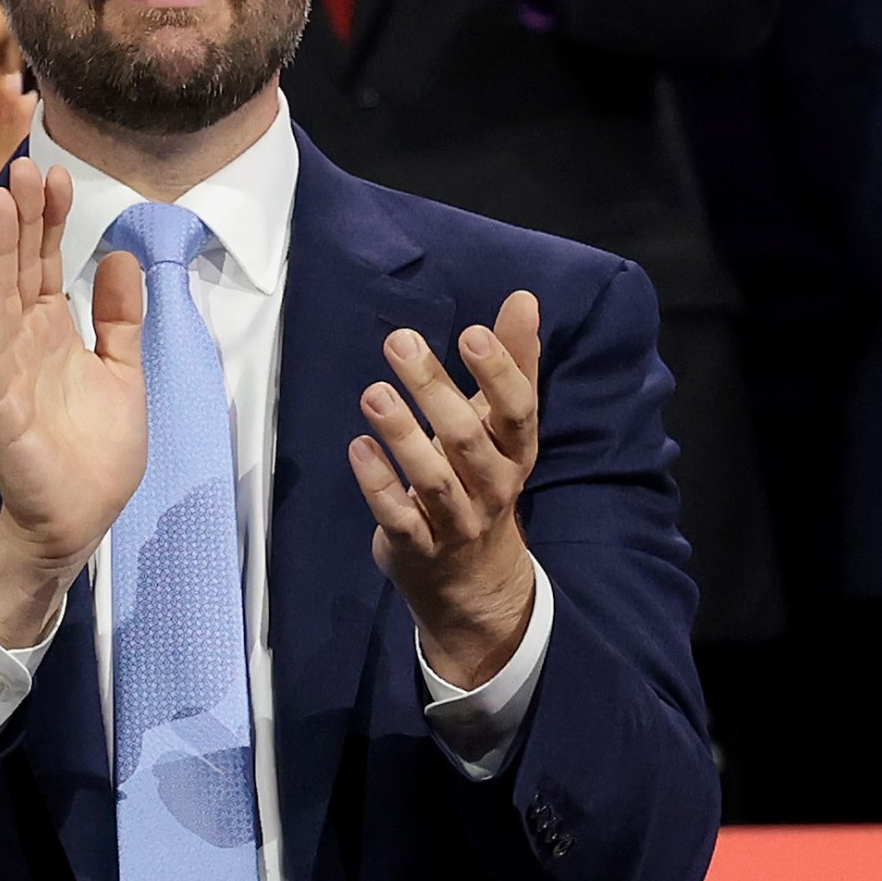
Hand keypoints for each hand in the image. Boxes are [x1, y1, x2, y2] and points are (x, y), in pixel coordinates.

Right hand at [0, 160, 146, 646]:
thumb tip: (117, 256)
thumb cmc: (94, 453)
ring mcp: (8, 372)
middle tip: (23, 167)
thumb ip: (118, 317)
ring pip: (0, 300)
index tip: (54, 174)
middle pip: (19, 268)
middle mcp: (24, 343)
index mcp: (52, 332)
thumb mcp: (123, 370)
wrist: (76, 520)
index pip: (45, 263)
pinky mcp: (1, 407)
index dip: (50, 220)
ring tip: (0, 202)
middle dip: (21, 219)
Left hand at [348, 291, 541, 687]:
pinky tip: (358, 448)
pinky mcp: (417, 546)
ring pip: (433, 478)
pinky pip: (398, 516)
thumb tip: (523, 299)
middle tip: (399, 342)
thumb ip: (513, 363)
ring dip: (402, 434)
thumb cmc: (483, 480)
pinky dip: (378, 484)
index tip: (473, 332)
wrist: (475, 580)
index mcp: (516, 451)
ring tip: (374, 393)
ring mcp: (456, 521)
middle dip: (434, 389)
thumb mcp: (502, 426)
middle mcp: (493, 486)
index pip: (517, 410)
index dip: (499, 373)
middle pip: (467, 437)